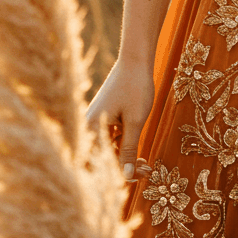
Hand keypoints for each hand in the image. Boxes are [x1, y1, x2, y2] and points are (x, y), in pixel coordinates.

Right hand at [86, 58, 155, 182]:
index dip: (115, 175)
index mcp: (91, 127)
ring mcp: (97, 123)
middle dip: (124, 169)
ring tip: (148, 165)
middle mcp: (89, 126)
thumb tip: (125, 175)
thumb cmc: (135, 88)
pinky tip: (141, 156)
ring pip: (108, 151)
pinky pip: (111, 142)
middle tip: (148, 171)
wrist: (135, 61)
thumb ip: (128, 150)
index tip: (137, 177)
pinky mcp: (105, 120)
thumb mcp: (135, 122)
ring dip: (126, 160)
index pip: (96, 162)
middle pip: (102, 158)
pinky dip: (125, 149)